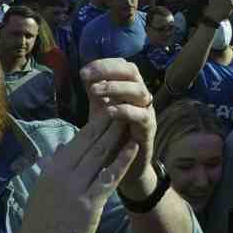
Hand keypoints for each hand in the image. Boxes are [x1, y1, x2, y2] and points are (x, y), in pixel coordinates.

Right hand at [7, 107, 139, 232]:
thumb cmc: (39, 226)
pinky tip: (133, 148)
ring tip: (130, 117)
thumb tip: (62, 146)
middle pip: (90, 142)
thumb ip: (52, 166)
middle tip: (122, 101)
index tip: (107, 106)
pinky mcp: (88, 205)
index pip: (77, 140)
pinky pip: (108, 178)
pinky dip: (121, 161)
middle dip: (107, 121)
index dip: (94, 122)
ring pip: (100, 155)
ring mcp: (75, 189)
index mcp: (52, 169)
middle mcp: (62, 174)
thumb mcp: (42, 190)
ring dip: (117, 135)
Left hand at [81, 59, 155, 196]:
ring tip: (93, 91)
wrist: (127, 167)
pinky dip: (125, 111)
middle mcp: (141, 96)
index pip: (121, 66)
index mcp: (129, 88)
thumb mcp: (101, 111)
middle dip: (108, 71)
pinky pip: (142, 116)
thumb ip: (96, 93)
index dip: (103, 65)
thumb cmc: (113, 137)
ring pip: (138, 90)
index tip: (83, 72)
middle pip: (132, 71)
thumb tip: (85, 73)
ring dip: (115, 88)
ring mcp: (147, 111)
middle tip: (87, 77)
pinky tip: (108, 112)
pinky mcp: (149, 129)